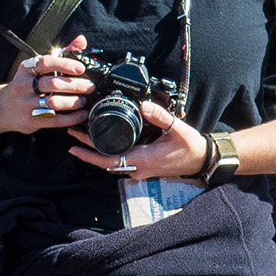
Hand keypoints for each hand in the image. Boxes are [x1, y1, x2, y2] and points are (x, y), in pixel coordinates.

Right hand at [14, 41, 97, 129]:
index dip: (64, 64)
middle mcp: (24, 85)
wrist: (4, 107)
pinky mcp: (30, 120)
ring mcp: (25, 104)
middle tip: (89, 87)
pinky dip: (71, 118)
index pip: (46, 63)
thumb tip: (81, 40)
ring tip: (84, 100)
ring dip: (73, 102)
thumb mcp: (38, 67)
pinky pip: (54, 120)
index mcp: (27, 68)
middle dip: (75, 85)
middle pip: (52, 84)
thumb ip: (61, 54)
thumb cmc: (27, 84)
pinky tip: (81, 114)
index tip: (81, 68)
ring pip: (53, 103)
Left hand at [71, 96, 206, 180]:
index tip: (74, 146)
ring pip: (111, 162)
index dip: (89, 154)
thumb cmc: (191, 147)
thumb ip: (161, 117)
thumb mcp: (177, 129)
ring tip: (82, 136)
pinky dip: (108, 152)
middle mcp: (137, 168)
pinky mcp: (143, 166)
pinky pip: (120, 161)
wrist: (202, 160)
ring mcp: (139, 169)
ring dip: (96, 151)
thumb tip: (144, 105)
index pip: (109, 160)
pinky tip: (103, 141)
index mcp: (142, 159)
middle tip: (72, 134)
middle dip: (87, 150)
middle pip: (105, 162)